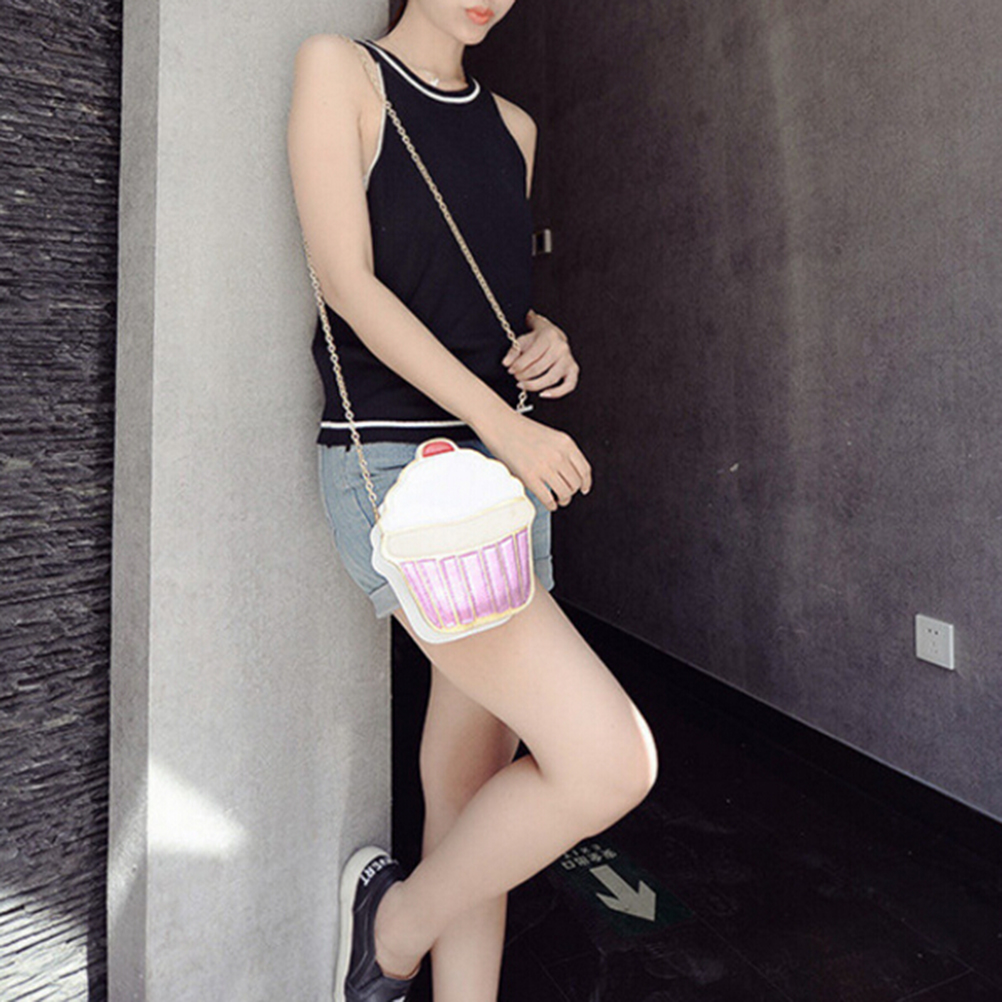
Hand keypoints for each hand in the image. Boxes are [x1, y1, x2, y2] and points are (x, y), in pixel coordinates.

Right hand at [476, 410, 591, 511]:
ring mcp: (544, 466)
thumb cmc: (521, 429)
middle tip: (567, 494)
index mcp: (566, 443)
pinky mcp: (530, 476)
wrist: (500, 425)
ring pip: (565, 492)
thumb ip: (563, 452)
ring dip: (563, 499)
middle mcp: (558, 455)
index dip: (586, 483)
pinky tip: (550, 503)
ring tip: (558, 499)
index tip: (584, 488)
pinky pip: (547, 497)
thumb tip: (571, 474)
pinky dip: (551, 504)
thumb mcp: (551, 436)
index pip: (585, 469)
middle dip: (572, 492)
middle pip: (576, 483)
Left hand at [502, 309, 579, 398]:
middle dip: (524, 375)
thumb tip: (506, 363)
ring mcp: (568, 359)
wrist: (552, 334)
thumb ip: (513, 351)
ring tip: (523, 385)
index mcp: (549, 337)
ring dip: (534, 385)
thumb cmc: (537, 338)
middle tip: (516, 377)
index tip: (511, 369)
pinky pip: (568, 385)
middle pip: (539, 369)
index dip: (518, 366)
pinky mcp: (573, 369)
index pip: (531, 356)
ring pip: (551, 379)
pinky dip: (556, 393)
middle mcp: (561, 348)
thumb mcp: (523, 340)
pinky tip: (543, 393)